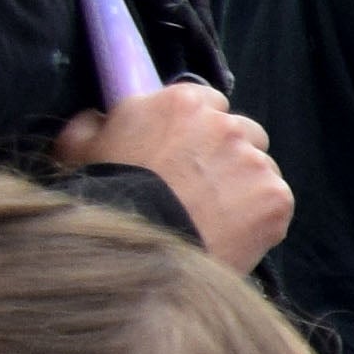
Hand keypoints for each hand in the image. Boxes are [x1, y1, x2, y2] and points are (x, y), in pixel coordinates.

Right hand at [68, 82, 291, 269]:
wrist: (135, 251)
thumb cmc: (103, 195)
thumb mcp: (76, 149)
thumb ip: (92, 124)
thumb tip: (98, 118)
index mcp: (182, 102)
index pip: (210, 103)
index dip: (199, 129)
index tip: (186, 151)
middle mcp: (226, 125)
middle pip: (244, 132)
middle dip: (228, 154)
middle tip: (203, 185)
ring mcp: (255, 162)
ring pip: (263, 167)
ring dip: (246, 184)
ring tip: (214, 214)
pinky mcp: (276, 198)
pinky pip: (276, 201)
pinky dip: (260, 216)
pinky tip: (231, 233)